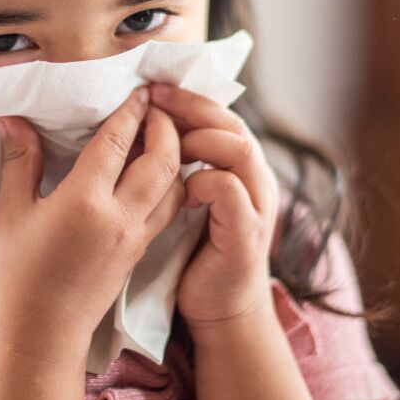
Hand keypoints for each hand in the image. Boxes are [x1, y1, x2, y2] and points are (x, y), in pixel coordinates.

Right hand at [0, 86, 185, 360]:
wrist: (42, 336)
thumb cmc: (17, 277)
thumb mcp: (10, 215)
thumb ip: (21, 162)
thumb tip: (13, 120)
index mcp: (85, 202)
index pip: (117, 142)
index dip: (129, 111)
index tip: (137, 90)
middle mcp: (119, 217)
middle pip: (162, 159)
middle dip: (165, 126)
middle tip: (156, 105)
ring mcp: (135, 237)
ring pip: (174, 185)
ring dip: (176, 154)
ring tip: (165, 133)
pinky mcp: (140, 252)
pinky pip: (169, 209)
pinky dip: (172, 183)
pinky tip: (160, 173)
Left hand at [149, 83, 280, 333]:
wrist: (221, 310)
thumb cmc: (196, 255)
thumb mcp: (188, 200)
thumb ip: (179, 166)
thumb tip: (143, 129)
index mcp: (239, 167)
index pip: (220, 115)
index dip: (187, 99)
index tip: (151, 89)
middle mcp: (255, 178)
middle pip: (231, 122)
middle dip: (190, 106)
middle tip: (153, 98)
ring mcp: (256, 204)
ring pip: (237, 148)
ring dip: (199, 138)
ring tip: (166, 141)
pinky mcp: (247, 231)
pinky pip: (228, 189)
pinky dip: (203, 180)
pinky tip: (181, 189)